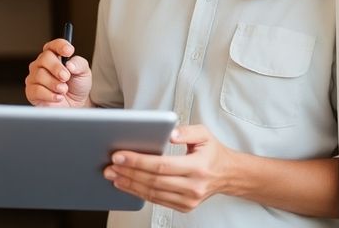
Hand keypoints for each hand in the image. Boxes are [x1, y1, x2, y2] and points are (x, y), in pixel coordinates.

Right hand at [24, 38, 91, 106]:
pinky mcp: (31, 91)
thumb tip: (69, 64)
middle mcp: (42, 64)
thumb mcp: (84, 73)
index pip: (54, 45)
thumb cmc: (77, 86)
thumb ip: (79, 64)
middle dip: (57, 68)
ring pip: (39, 75)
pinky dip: (49, 95)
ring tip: (63, 90)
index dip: (60, 46)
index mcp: (55, 55)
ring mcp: (35, 77)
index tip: (69, 51)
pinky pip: (36, 90)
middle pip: (44, 58)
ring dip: (54, 84)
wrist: (75, 105)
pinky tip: (58, 97)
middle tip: (66, 77)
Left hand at [103, 124, 234, 212]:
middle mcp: (194, 186)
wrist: (228, 175)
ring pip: (153, 193)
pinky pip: (157, 200)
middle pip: (153, 181)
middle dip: (128, 173)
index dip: (138, 161)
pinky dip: (139, 193)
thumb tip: (169, 133)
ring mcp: (189, 200)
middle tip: (110, 166)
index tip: (120, 156)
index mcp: (198, 167)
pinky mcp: (185, 207)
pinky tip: (127, 185)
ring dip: (130, 185)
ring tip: (114, 175)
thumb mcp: (204, 134)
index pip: (162, 165)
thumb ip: (187, 131)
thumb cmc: (213, 153)